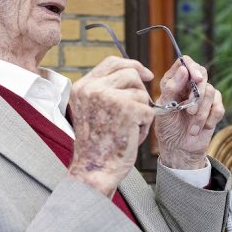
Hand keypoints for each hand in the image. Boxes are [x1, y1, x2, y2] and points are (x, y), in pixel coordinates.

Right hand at [68, 57, 155, 195]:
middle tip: (135, 112)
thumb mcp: (92, 109)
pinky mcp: (128, 110)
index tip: (146, 74)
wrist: (95, 169)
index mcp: (83, 86)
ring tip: (126, 129)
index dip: (132, 65)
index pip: (112, 62)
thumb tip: (136, 72)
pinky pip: (149, 110)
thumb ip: (105, 89)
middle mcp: (94, 88)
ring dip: (141, 112)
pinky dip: (144, 126)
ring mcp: (110, 98)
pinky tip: (131, 137)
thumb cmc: (97, 144)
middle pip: (131, 74)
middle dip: (139, 92)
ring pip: (142, 93)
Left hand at [154, 56, 223, 169]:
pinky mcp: (214, 107)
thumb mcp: (164, 108)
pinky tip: (200, 128)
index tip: (196, 79)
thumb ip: (171, 88)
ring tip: (192, 126)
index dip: (192, 67)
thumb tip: (183, 69)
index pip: (186, 62)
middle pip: (202, 74)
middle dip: (198, 93)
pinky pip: (218, 107)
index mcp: (174, 80)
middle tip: (190, 111)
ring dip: (201, 112)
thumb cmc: (167, 128)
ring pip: (211, 92)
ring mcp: (204, 95)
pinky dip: (209, 119)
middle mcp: (189, 85)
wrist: (178, 149)